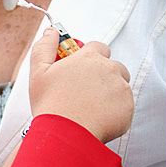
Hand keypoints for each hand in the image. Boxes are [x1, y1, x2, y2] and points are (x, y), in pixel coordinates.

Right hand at [29, 28, 133, 142]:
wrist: (65, 133)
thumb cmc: (50, 103)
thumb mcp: (38, 72)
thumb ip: (44, 47)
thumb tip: (50, 32)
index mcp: (89, 59)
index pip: (98, 46)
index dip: (90, 56)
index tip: (80, 68)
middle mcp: (109, 70)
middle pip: (113, 66)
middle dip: (103, 75)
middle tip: (84, 91)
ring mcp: (121, 89)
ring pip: (120, 86)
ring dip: (108, 93)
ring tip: (89, 107)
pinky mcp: (128, 108)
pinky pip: (124, 106)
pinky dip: (113, 111)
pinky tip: (96, 118)